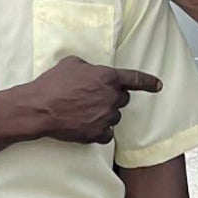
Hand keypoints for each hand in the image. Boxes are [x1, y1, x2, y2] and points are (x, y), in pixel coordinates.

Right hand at [23, 57, 161, 143]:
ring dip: (104, 113)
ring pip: (115, 116)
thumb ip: (90, 66)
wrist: (38, 108)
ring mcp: (106, 117)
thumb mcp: (72, 63)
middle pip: (123, 99)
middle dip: (112, 97)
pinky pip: (107, 133)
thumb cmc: (52, 84)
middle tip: (92, 97)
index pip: (135, 79)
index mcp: (107, 77)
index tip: (158, 85)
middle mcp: (111, 97)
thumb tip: (93, 72)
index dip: (149, 82)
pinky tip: (85, 125)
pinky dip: (99, 130)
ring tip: (83, 111)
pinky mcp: (98, 134)